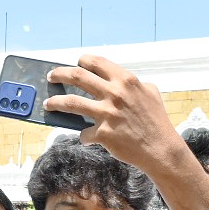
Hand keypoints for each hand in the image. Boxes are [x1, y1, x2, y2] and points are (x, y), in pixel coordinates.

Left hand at [43, 55, 175, 167]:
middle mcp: (114, 93)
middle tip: (51, 76)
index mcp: (125, 80)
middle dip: (60, 74)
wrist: (160, 148)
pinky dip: (84, 136)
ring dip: (55, 102)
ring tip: (48, 104)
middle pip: (77, 77)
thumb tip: (119, 82)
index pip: (96, 62)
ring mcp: (107, 113)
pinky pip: (84, 133)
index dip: (82, 61)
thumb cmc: (157, 121)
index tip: (75, 64)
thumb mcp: (150, 93)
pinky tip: (87, 138)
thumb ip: (134, 84)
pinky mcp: (102, 133)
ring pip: (71, 103)